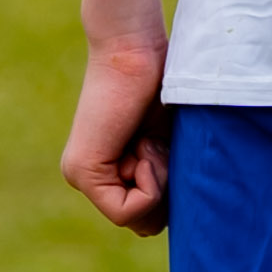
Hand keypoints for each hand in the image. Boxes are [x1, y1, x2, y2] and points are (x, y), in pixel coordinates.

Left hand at [60, 29, 169, 234]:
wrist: (137, 48)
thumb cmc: (163, 85)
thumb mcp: (172, 145)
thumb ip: (169, 179)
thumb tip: (191, 222)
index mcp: (108, 173)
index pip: (148, 216)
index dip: (170, 190)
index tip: (163, 147)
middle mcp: (89, 179)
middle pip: (144, 224)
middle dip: (165, 190)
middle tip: (155, 144)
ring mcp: (81, 178)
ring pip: (137, 220)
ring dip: (158, 181)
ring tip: (148, 141)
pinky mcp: (83, 173)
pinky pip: (126, 210)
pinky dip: (149, 182)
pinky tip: (142, 147)